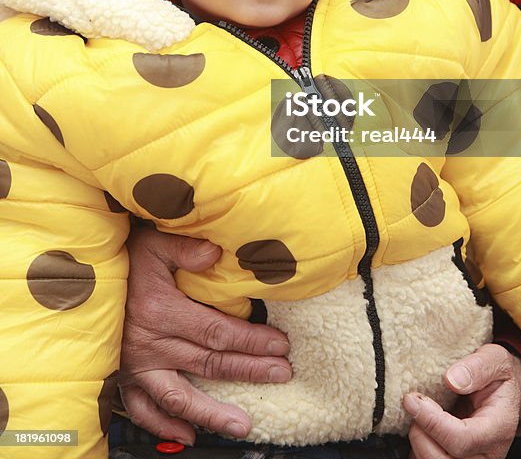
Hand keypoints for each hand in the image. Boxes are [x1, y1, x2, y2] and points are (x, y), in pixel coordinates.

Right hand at [119, 224, 291, 444]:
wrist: (81, 277)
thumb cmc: (124, 258)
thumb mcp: (154, 244)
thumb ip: (185, 249)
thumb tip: (216, 253)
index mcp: (161, 311)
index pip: (216, 332)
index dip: (250, 341)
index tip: (279, 345)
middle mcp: (150, 344)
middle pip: (208, 364)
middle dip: (249, 370)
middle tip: (281, 374)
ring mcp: (136, 365)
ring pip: (179, 397)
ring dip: (213, 413)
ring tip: (242, 424)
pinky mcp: (122, 377)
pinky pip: (143, 410)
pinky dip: (164, 427)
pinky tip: (188, 436)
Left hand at [403, 344, 520, 458]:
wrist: (502, 395)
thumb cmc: (498, 377)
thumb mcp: (495, 359)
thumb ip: (477, 367)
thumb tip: (452, 380)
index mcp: (499, 429)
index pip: (462, 439)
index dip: (432, 422)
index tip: (412, 400)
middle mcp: (487, 453)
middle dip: (420, 432)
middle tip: (413, 403)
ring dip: (418, 440)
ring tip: (419, 412)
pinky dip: (419, 447)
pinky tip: (421, 425)